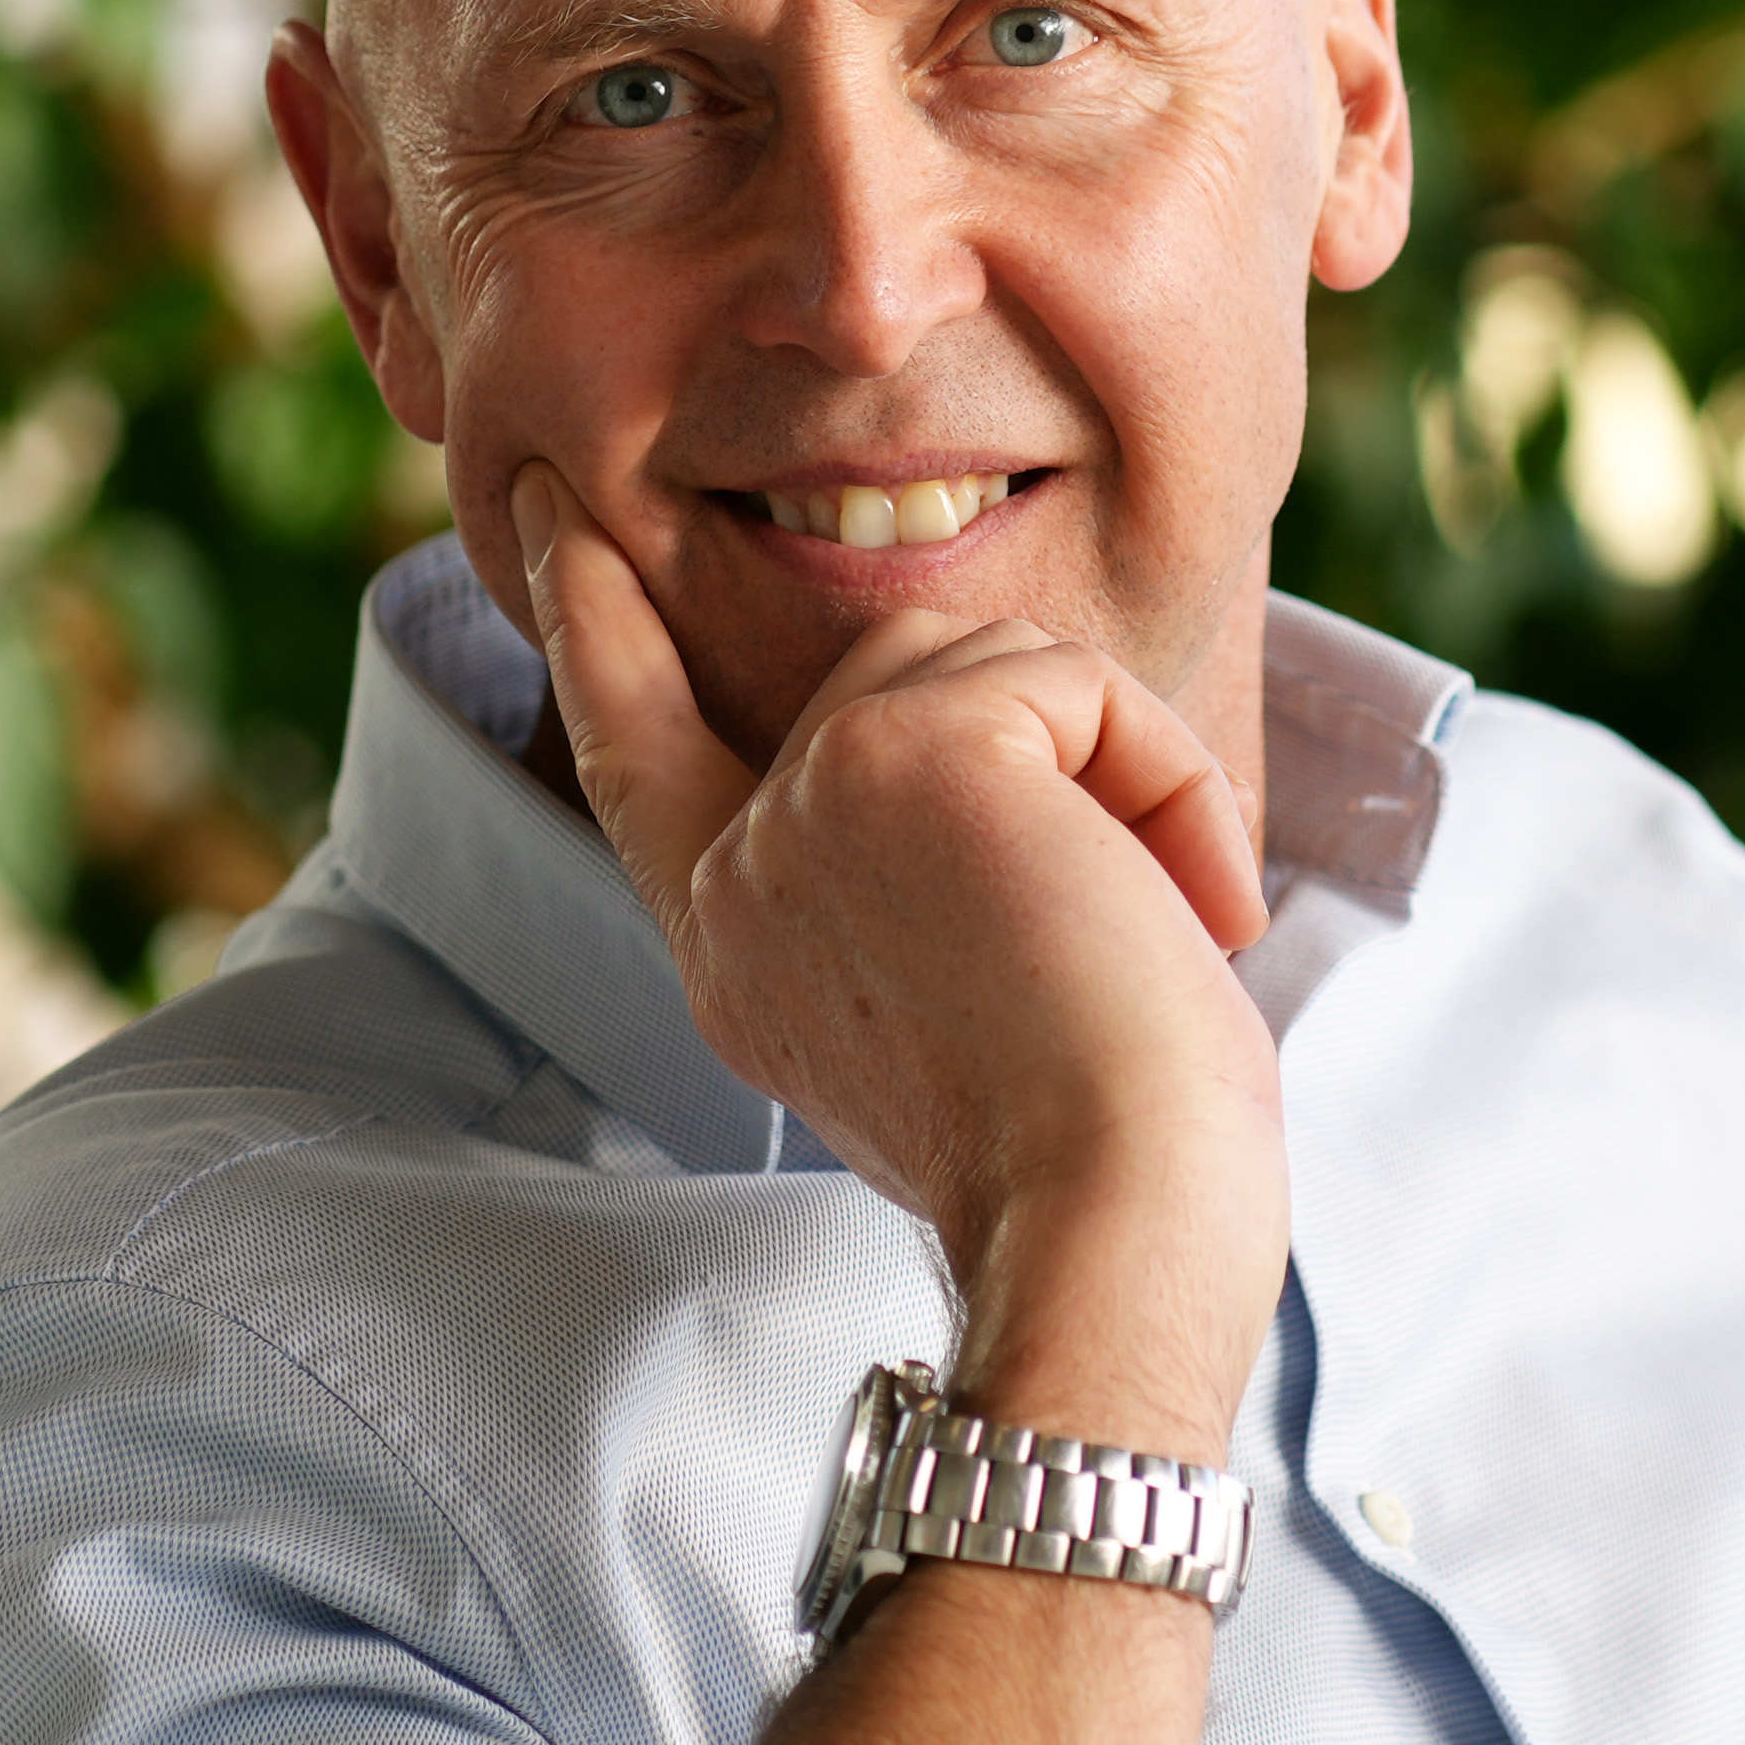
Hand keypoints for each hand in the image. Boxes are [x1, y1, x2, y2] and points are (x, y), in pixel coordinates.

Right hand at [503, 460, 1286, 1464]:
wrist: (1110, 1222)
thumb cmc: (1095, 1163)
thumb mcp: (952, 1015)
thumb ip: (911, 887)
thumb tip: (1017, 779)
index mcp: (736, 952)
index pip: (639, 751)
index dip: (593, 629)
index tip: (558, 522)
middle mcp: (745, 876)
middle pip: (903, 674)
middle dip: (1052, 739)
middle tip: (1153, 912)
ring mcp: (808, 806)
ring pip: (997, 660)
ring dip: (1128, 779)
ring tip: (1163, 929)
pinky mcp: (911, 754)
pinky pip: (1081, 687)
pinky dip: (1172, 787)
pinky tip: (1187, 910)